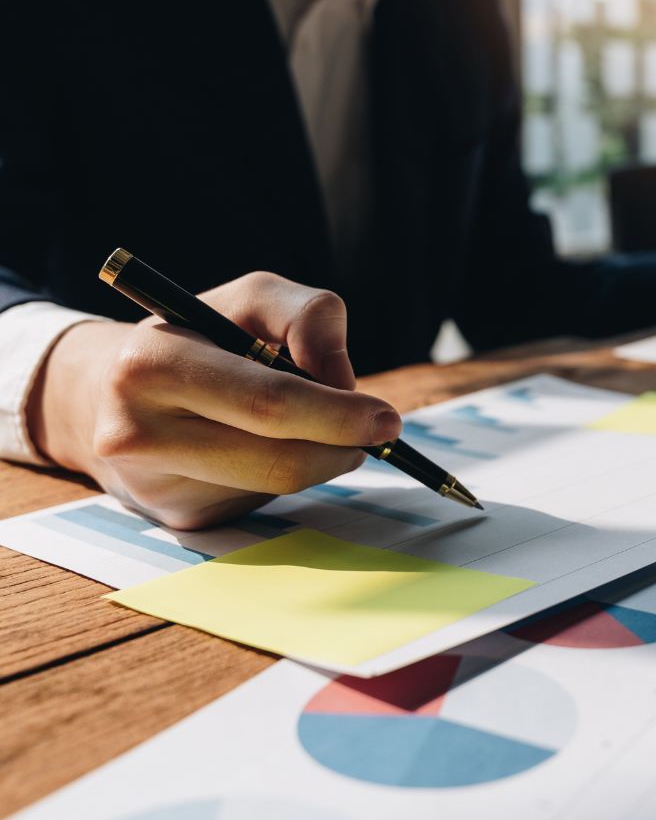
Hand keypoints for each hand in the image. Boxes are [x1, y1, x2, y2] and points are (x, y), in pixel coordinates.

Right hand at [26, 272, 401, 529]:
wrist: (106, 394)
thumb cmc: (197, 337)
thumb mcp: (248, 300)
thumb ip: (306, 317)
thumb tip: (343, 383)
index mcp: (150, 365)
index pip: (267, 403)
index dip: (338, 416)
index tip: (385, 418)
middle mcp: (136, 433)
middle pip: (280, 461)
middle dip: (341, 446)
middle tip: (376, 433)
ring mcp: (155, 487)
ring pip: (278, 486)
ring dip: (319, 458)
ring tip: (311, 427)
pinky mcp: (177, 518)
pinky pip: (261, 501)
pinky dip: (283, 474)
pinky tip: (258, 449)